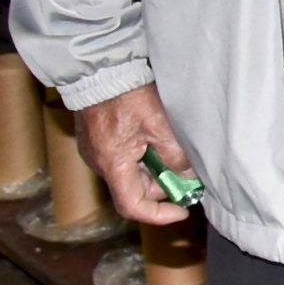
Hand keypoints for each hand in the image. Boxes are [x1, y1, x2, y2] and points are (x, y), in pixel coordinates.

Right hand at [75, 83, 195, 225]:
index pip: (133, 206)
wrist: (100, 70)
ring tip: (172, 149)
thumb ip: (175, 155)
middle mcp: (99, 163)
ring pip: (129, 174)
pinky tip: (155, 139)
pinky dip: (141, 157)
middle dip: (163, 185)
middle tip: (187, 172)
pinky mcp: (96, 141)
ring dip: (153, 169)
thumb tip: (189, 176)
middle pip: (134, 190)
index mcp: (112, 164)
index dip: (160, 214)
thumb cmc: (128, 94)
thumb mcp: (161, 125)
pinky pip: (121, 159)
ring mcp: (95, 152)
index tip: (183, 209)